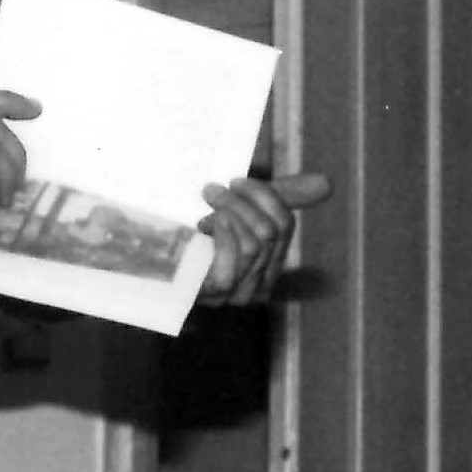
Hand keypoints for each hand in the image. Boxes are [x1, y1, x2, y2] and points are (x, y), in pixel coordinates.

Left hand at [196, 171, 332, 305]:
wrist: (145, 261)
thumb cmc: (191, 236)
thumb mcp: (237, 211)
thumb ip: (278, 197)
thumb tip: (327, 182)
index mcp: (266, 266)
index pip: (284, 224)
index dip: (264, 196)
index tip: (236, 180)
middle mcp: (259, 284)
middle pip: (272, 229)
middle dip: (243, 200)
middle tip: (212, 188)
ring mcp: (239, 292)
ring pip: (256, 239)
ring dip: (229, 211)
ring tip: (205, 204)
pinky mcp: (219, 292)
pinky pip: (238, 254)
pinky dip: (224, 231)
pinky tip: (206, 224)